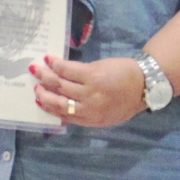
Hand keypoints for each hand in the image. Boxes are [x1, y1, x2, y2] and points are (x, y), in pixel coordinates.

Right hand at [30, 53, 145, 127]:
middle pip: (57, 101)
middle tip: (34, 87)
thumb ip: (88, 115)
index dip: (48, 108)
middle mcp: (87, 107)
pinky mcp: (91, 74)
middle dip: (43, 94)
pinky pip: (67, 69)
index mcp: (91, 120)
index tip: (38, 101)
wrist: (144, 83)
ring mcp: (88, 90)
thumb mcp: (108, 116)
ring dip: (44, 76)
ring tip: (35, 69)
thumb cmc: (127, 100)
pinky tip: (49, 59)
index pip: (63, 115)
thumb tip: (66, 111)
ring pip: (59, 84)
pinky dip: (56, 64)